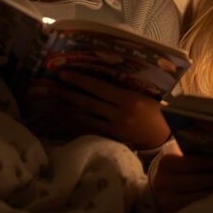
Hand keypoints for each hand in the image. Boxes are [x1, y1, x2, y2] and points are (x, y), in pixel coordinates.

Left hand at [24, 70, 170, 149]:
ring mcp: (113, 128)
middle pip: (87, 103)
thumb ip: (122, 88)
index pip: (99, 88)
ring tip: (50, 101)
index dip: (79, 81)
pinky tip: (62, 119)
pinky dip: (74, 124)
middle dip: (67, 93)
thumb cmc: (154, 110)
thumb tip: (97, 78)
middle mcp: (119, 114)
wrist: (163, 136)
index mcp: (128, 99)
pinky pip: (88, 129)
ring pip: (84, 117)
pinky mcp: (111, 139)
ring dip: (66, 109)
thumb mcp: (141, 95)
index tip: (63, 73)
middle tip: (50, 85)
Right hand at [150, 146, 212, 212]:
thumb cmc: (176, 172)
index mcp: (167, 163)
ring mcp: (169, 201)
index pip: (196, 162)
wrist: (156, 194)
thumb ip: (194, 155)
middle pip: (201, 180)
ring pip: (202, 196)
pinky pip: (199, 209)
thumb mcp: (178, 160)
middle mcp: (165, 183)